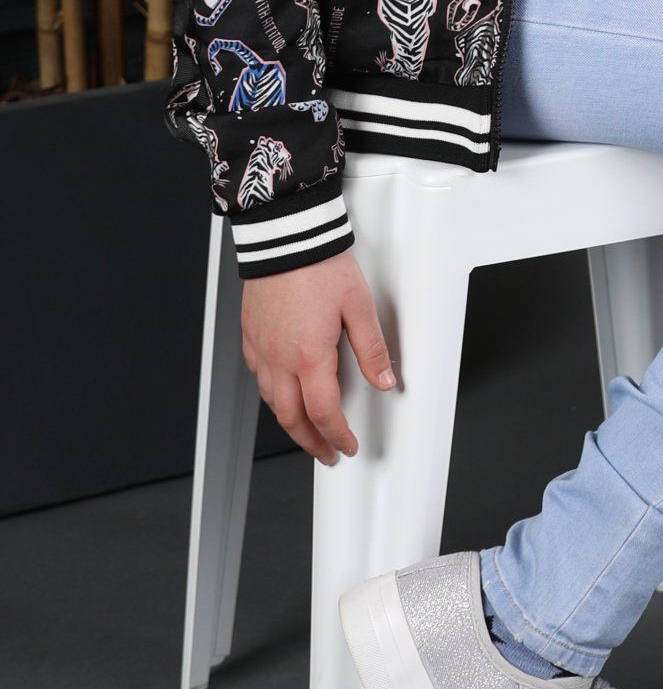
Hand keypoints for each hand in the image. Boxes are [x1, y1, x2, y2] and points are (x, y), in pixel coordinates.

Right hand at [240, 248, 395, 463]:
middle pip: (291, 417)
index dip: (337, 435)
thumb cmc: (320, 264)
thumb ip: (372, 348)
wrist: (285, 236)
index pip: (324, 412)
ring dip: (290, 422)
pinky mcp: (251, 334)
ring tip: (307, 429)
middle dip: (310, 441)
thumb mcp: (359, 306)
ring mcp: (261, 347)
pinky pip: (259, 376)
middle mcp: (279, 358)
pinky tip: (282, 390)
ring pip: (271, 400)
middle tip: (326, 452)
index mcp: (309, 356)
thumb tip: (386, 380)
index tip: (346, 445)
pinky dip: (273, 393)